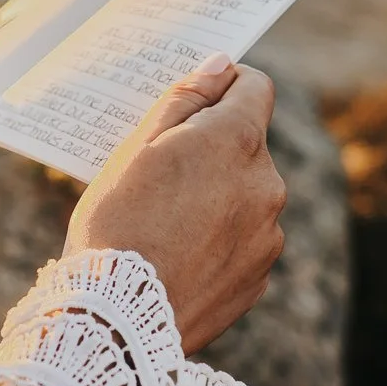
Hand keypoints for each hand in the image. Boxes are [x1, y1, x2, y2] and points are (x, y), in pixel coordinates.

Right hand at [64, 54, 287, 353]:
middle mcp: (267, 183)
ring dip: (219, 197)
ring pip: (247, 195)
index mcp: (237, 141)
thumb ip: (186, 100)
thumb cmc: (117, 224)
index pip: (255, 87)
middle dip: (214, 150)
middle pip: (248, 145)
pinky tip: (179, 256)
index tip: (198, 102)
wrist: (117, 319)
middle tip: (161, 175)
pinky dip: (220, 241)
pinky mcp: (260, 276)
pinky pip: (244, 241)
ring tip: (164, 224)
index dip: (225, 87)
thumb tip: (220, 66)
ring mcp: (268, 234)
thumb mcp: (137, 148)